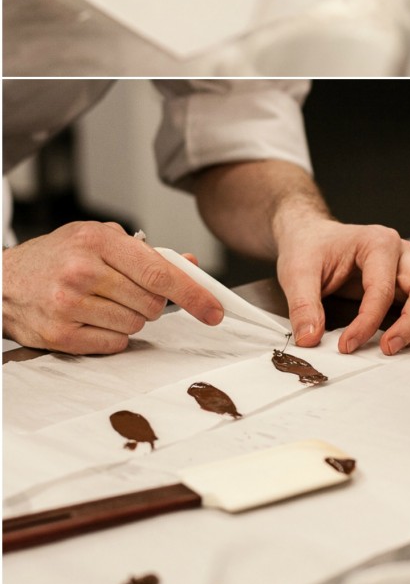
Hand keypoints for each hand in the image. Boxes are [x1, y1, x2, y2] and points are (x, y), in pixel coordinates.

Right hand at [1, 222, 222, 353]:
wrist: (5, 280)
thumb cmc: (59, 256)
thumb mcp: (102, 240)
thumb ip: (148, 254)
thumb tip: (192, 265)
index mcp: (99, 241)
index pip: (160, 273)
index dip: (193, 294)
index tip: (214, 311)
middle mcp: (82, 271)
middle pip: (152, 302)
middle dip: (152, 302)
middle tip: (127, 292)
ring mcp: (68, 304)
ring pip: (136, 324)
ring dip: (131, 318)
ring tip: (105, 303)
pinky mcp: (58, 334)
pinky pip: (113, 343)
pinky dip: (114, 335)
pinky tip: (93, 319)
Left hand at [274, 216, 409, 354]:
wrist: (314, 236)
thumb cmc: (311, 248)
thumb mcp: (297, 272)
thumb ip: (304, 305)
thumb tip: (310, 338)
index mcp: (378, 243)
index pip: (383, 289)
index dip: (367, 323)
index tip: (346, 345)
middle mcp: (403, 253)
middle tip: (387, 349)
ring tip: (403, 346)